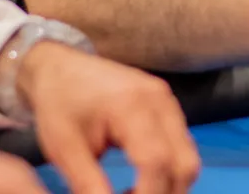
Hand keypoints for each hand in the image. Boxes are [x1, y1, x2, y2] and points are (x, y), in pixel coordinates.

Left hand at [17, 43, 199, 193]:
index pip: (156, 161)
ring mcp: (168, 102)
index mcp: (131, 106)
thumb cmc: (59, 104)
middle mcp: (160, 101)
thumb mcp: (65, 149)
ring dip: (169, 185)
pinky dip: (168, 171)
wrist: (61, 67)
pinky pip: (182, 147)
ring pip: (189, 158)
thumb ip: (88, 184)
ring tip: (133, 193)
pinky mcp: (169, 107)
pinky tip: (141, 180)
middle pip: (184, 163)